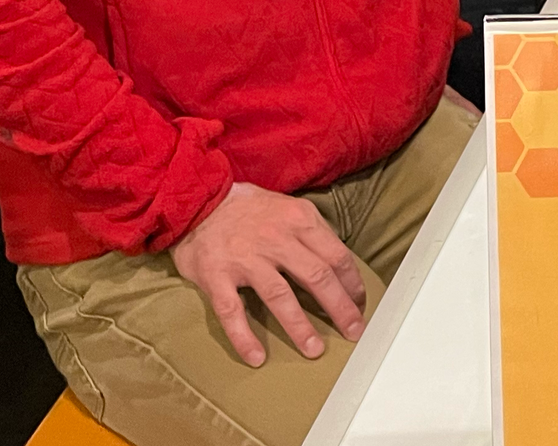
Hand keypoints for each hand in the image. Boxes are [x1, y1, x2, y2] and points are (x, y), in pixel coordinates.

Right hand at [169, 182, 368, 366]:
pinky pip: (232, 311)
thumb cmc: (248, 208)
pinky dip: (244, 337)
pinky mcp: (217, 275)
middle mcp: (276, 239)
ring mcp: (246, 258)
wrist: (197, 199)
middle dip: (340, 308)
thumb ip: (312, 232)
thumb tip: (339, 264)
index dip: (352, 284)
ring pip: (279, 296)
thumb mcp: (288, 206)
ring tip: (314, 350)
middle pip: (317, 277)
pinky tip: (256, 357)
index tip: (360, 304)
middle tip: (353, 332)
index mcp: (299, 220)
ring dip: (300, 327)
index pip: (336, 256)